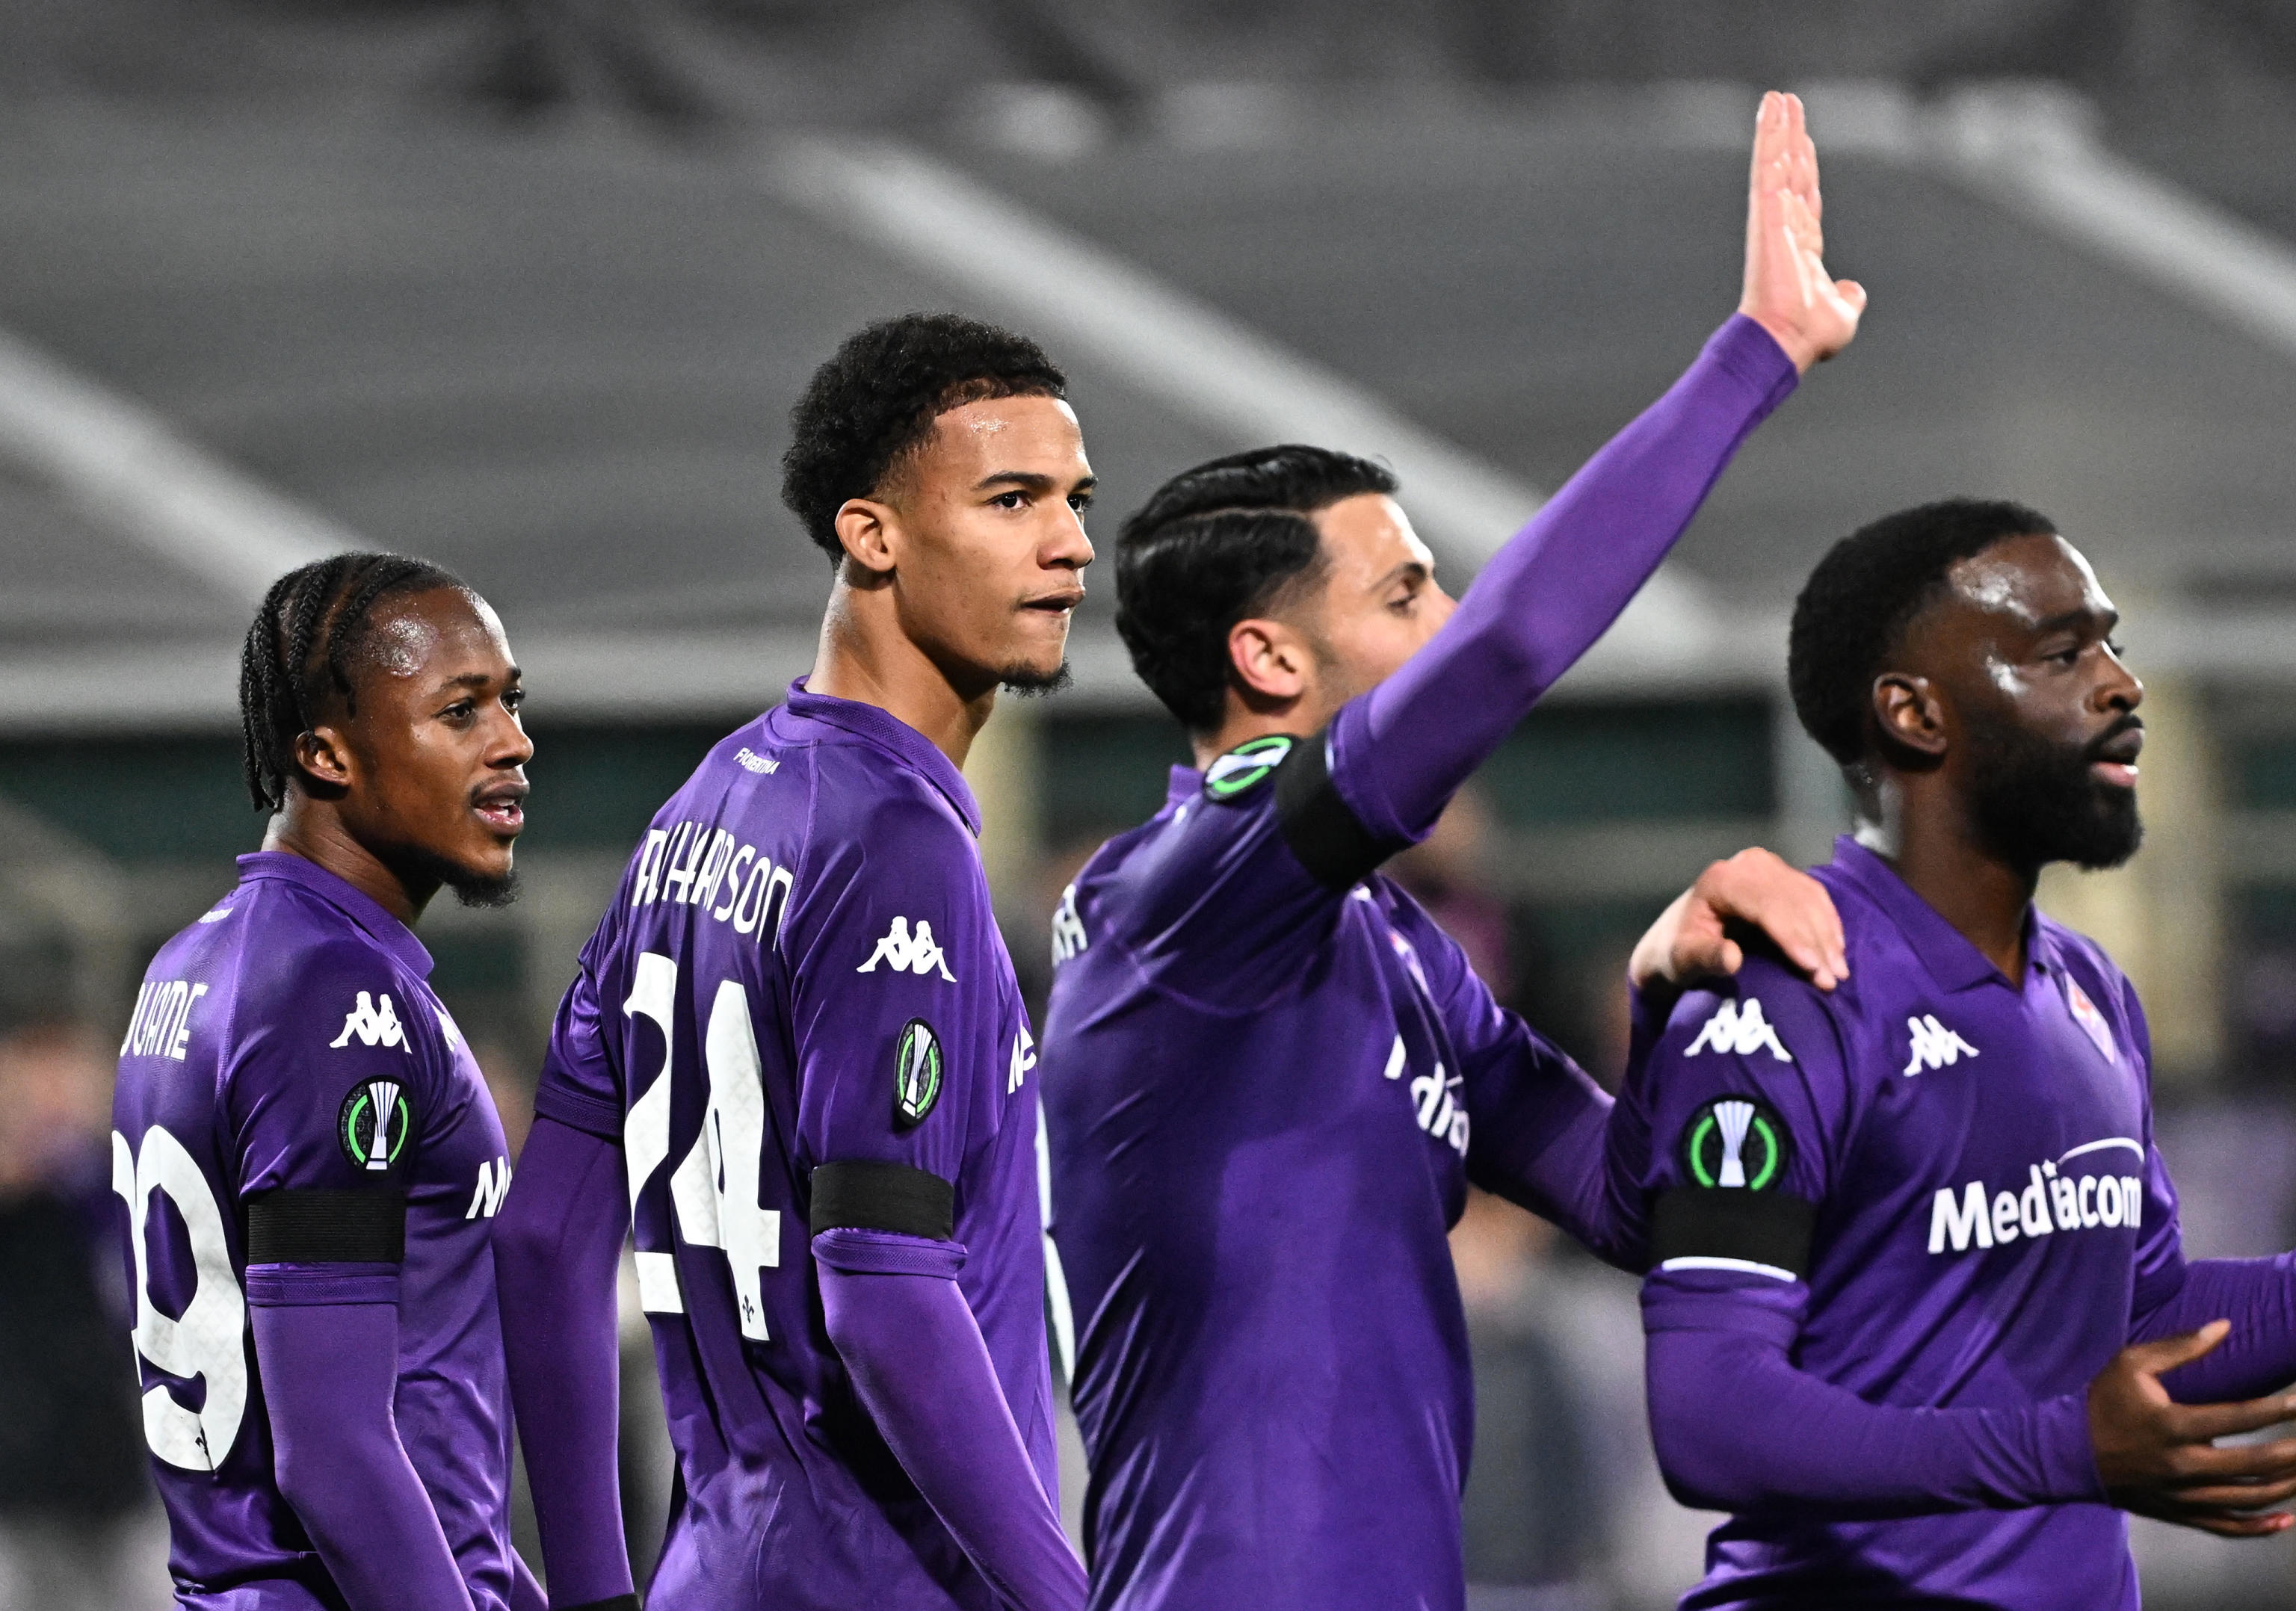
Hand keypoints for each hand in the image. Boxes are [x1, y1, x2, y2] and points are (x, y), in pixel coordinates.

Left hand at [1629, 848, 1846, 996]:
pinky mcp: (1781, 873)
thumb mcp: (1682, 959)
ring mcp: (1766, 866)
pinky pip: (1814, 894)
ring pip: (1809, 898)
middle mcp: (1747, 865)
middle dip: (1816, 942)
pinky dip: (1828, 921)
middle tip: (1832, 980)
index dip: (1793, 937)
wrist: (1679, 935)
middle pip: (1793, 901)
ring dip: (1828, 935)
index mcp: (1721, 881)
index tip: (1813, 969)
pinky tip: (1836, 949)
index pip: (1767, 906)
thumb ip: (1705, 957)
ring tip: (1839, 972)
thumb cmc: (1679, 950)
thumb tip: (1732, 958)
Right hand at [1739, 91, 1865, 372]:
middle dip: (1789, 138)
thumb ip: (1848, 297)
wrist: (1786, 339)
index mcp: (1802, 248)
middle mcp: (1785, 228)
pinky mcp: (1765, 214)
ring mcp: (1773, 218)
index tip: (1804, 145)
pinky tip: (1770, 112)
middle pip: (1790, 172)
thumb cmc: (1809, 333)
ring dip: (1776, 128)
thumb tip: (1854, 290)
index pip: (1806, 198)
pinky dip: (1767, 138)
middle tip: (1786, 106)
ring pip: (1775, 162)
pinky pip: (1767, 167)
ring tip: (1776, 97)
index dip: (1806, 170)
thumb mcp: (1842, 312)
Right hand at [2090, 1322, 2295, 1537]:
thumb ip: (2181, 1346)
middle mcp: (2182, 1464)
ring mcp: (2182, 1495)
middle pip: (2254, 1464)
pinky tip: (2285, 1519)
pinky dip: (2260, 1527)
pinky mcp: (2179, 1513)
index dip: (2277, 1409)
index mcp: (2172, 1424)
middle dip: (2292, 1453)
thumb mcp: (2132, 1363)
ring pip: (2248, 1498)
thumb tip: (2224, 1326)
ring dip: (2285, 1486)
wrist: (2066, 1452)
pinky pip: (2228, 1527)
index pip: (2239, 1416)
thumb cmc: (2101, 1401)